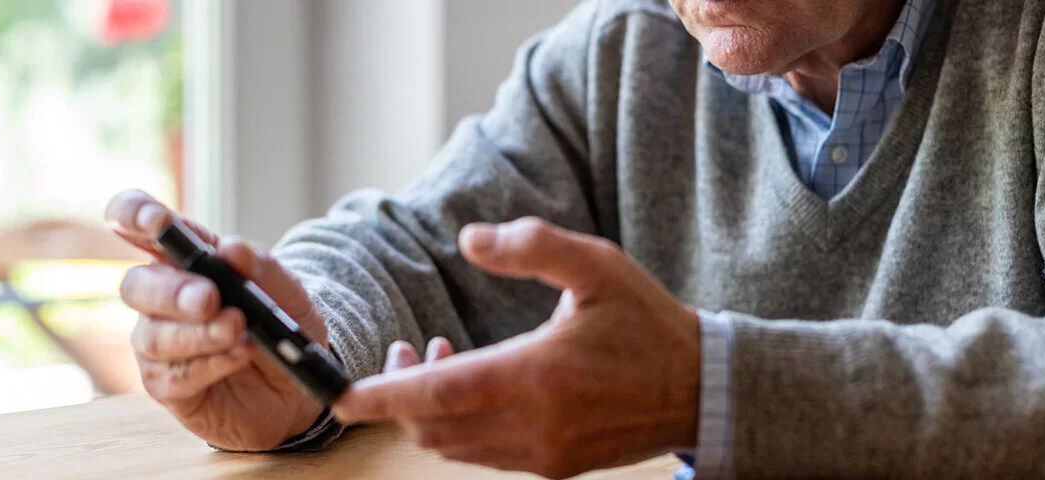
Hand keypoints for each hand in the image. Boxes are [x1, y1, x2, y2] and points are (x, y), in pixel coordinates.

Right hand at [106, 189, 327, 450]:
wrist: (299, 384)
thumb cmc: (283, 326)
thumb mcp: (288, 292)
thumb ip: (261, 268)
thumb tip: (229, 248)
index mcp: (184, 259)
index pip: (138, 225)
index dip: (133, 214)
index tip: (154, 219)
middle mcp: (161, 298)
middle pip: (136, 285)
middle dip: (173, 291)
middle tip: (210, 298)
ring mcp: (159, 345)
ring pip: (153, 336)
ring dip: (198, 333)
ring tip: (237, 330)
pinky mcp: (166, 386)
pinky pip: (172, 377)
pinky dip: (209, 364)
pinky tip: (238, 355)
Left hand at [333, 218, 700, 478]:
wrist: (701, 387)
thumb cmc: (647, 322)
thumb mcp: (597, 266)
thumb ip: (530, 246)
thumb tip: (470, 239)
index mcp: (536, 375)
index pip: (437, 395)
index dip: (382, 396)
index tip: (342, 395)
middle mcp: (533, 424)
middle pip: (433, 428)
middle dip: (402, 397)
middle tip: (406, 351)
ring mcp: (543, 452)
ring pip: (455, 447)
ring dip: (432, 412)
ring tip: (441, 362)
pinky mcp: (554, 465)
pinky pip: (485, 455)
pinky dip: (463, 427)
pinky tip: (478, 388)